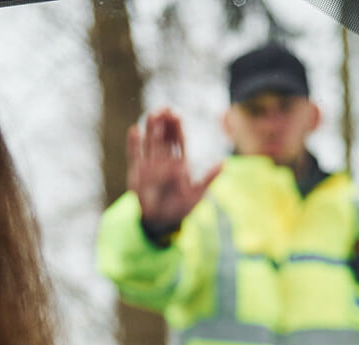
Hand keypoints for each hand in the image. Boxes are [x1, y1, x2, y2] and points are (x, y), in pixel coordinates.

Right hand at [127, 108, 220, 237]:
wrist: (161, 221)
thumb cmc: (181, 208)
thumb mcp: (198, 194)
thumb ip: (209, 178)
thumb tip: (224, 163)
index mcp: (180, 164)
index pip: (179, 142)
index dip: (178, 128)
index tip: (177, 114)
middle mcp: (164, 161)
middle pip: (165, 138)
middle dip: (165, 124)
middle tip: (165, 108)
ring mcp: (150, 166)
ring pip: (152, 143)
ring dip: (152, 129)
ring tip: (152, 114)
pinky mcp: (137, 172)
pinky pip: (136, 155)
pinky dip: (134, 144)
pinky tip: (135, 130)